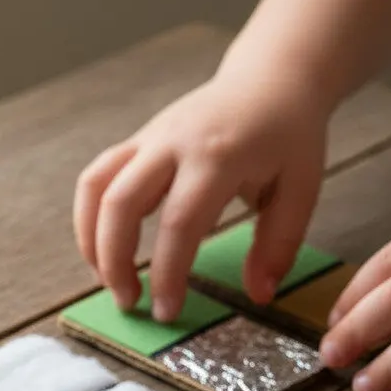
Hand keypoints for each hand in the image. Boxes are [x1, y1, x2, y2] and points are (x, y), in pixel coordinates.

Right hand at [73, 67, 328, 320]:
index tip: (167, 311)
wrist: (271, 78)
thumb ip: (278, 244)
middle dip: (115, 262)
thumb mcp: (301, 190)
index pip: (180, 223)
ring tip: (107, 280)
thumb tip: (258, 295)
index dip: (167, 274)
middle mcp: (174, 142)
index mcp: (218, 156)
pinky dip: (89, 217)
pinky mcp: (136, 141)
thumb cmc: (289, 138)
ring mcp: (149, 138)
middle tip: (129, 303)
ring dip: (91, 240)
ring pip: (96, 186)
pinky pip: (97, 177)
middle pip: (121, 203)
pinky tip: (102, 249)